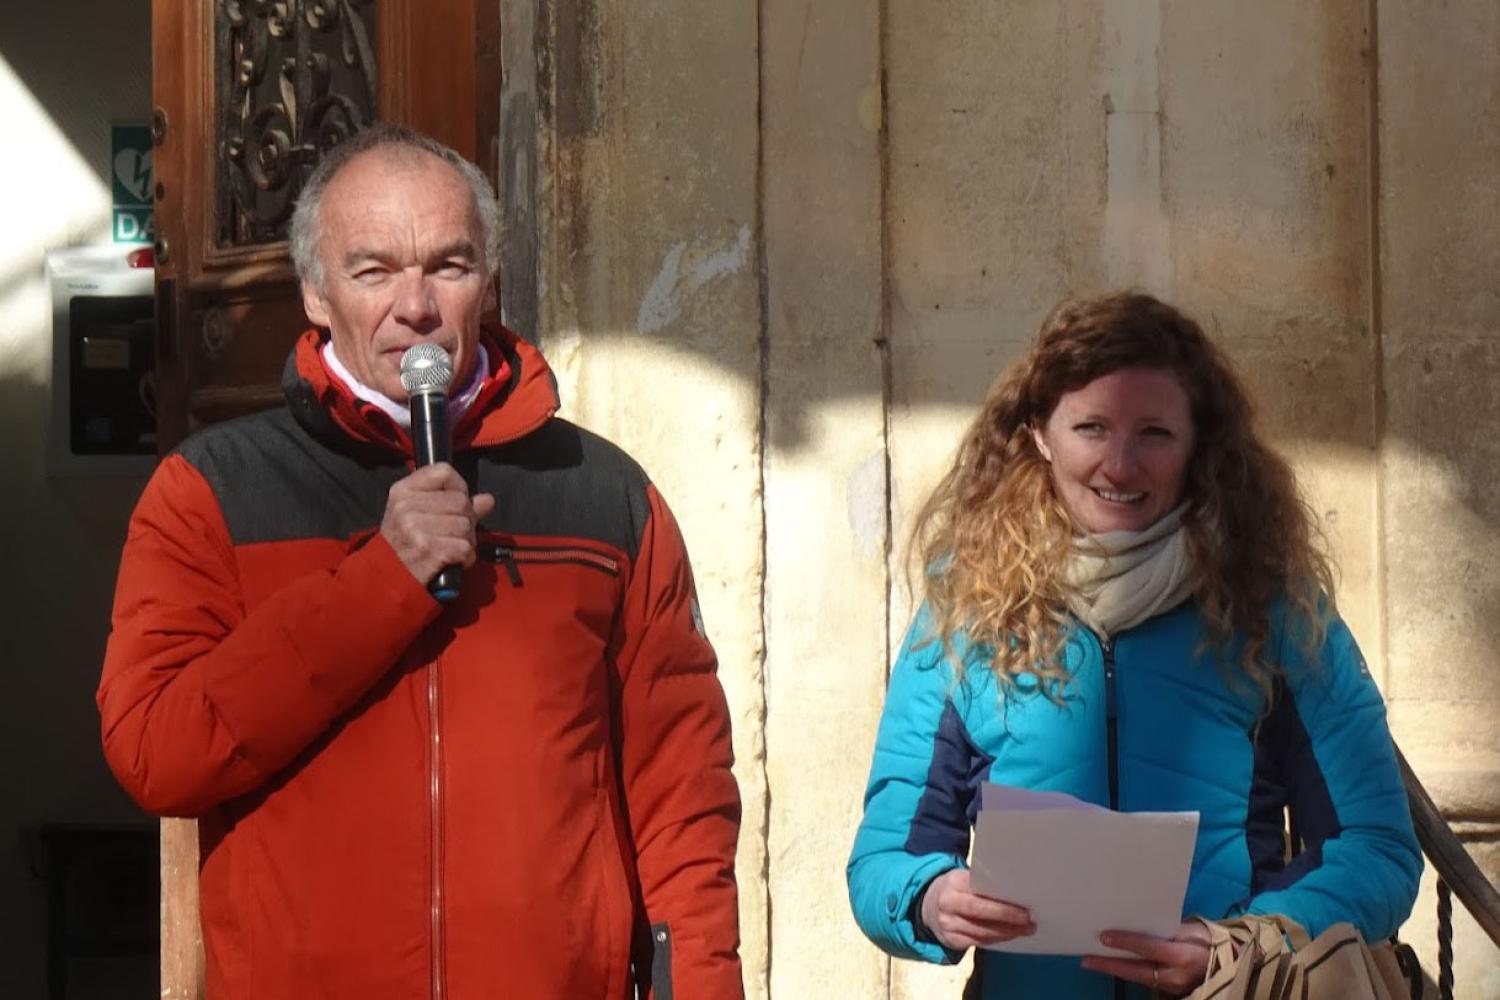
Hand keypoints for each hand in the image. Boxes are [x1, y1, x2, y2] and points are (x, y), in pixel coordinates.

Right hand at [380, 463, 495, 585]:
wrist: (387, 577)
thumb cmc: (403, 543)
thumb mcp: (415, 514)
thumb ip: (451, 502)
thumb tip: (488, 500)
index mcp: (402, 491)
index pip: (443, 472)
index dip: (458, 487)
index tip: (454, 503)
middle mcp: (406, 506)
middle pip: (461, 501)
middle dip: (466, 519)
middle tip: (453, 534)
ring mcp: (417, 528)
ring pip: (466, 525)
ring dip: (466, 541)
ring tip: (451, 548)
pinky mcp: (429, 550)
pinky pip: (465, 547)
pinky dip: (466, 558)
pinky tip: (453, 561)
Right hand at [919, 868, 1034, 950]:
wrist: (927, 905)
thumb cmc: (955, 889)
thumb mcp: (962, 878)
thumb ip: (982, 884)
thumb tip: (1015, 892)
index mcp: (953, 883)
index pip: (979, 895)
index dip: (1002, 905)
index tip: (1024, 908)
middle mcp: (947, 905)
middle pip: (981, 915)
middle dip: (1008, 920)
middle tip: (1029, 922)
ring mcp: (947, 925)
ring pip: (982, 933)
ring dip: (1007, 933)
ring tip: (1025, 930)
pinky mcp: (950, 941)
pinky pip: (978, 942)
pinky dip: (996, 940)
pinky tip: (1009, 936)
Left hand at [1081, 920, 1210, 995]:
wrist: (1229, 963)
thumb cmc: (1209, 941)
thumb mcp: (1194, 930)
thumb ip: (1170, 929)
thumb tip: (1142, 922)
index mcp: (1183, 955)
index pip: (1151, 948)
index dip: (1127, 943)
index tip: (1104, 937)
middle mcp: (1176, 976)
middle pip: (1138, 971)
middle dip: (1111, 965)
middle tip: (1086, 959)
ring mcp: (1172, 987)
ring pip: (1139, 979)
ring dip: (1115, 971)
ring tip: (1091, 962)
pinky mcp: (1169, 991)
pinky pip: (1145, 982)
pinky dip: (1128, 974)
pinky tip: (1112, 966)